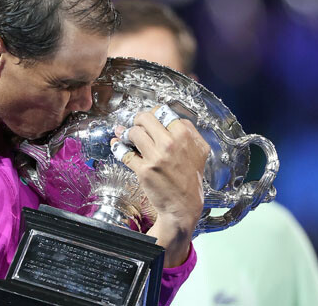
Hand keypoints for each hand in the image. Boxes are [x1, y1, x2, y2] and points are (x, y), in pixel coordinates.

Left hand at [112, 106, 209, 266]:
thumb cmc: (191, 178)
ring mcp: (156, 157)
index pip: (163, 112)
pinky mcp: (143, 170)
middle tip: (137, 125)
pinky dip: (118, 147)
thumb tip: (173, 119)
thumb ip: (190, 132)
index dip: (154, 113)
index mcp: (185, 136)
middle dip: (138, 120)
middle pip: (145, 118)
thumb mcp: (200, 151)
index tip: (150, 118)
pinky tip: (117, 144)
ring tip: (129, 137)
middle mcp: (170, 144)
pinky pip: (124, 152)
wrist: (183, 205)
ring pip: (133, 133)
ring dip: (128, 133)